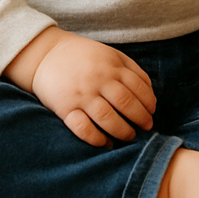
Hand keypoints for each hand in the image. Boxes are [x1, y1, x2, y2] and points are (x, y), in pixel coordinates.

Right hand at [5, 27, 156, 145]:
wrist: (46, 54)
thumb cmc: (84, 56)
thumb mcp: (110, 54)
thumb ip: (131, 69)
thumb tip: (150, 92)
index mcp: (112, 66)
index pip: (139, 87)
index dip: (149, 102)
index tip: (152, 112)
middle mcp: (98, 80)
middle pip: (126, 103)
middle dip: (140, 118)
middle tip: (146, 127)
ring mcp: (81, 95)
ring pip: (107, 118)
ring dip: (122, 130)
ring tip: (130, 136)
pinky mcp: (65, 108)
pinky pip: (83, 128)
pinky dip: (96, 139)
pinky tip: (105, 143)